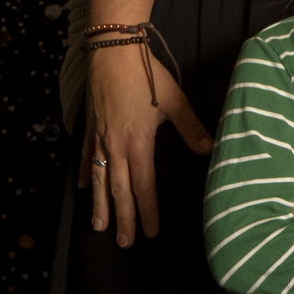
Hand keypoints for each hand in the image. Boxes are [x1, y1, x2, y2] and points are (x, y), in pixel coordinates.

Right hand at [83, 46, 212, 246]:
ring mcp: (100, 137)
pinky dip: (86, 173)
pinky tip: (84, 187)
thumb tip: (209, 148)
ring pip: (100, 179)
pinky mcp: (90, 127)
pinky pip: (87, 156)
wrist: (113, 50)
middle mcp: (116, 145)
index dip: (148, 210)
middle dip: (123, 218)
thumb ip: (191, 127)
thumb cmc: (146, 73)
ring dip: (100, 204)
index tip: (151, 232)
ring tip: (99, 227)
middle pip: (119, 190)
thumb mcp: (174, 99)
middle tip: (124, 243)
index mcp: (139, 142)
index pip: (144, 185)